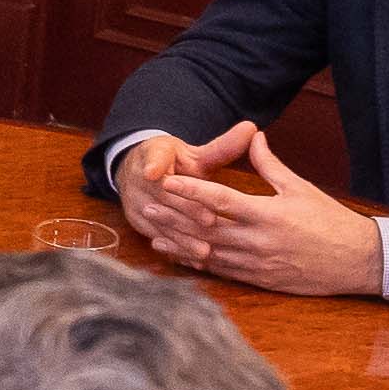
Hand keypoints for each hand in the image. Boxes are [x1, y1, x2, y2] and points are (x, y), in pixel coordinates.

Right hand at [107, 133, 219, 264]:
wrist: (139, 173)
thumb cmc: (175, 163)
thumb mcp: (195, 153)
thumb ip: (223, 146)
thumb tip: (252, 128)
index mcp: (152, 155)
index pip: (153, 159)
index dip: (155, 166)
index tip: (155, 173)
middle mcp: (138, 180)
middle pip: (162, 197)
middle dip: (185, 210)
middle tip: (210, 221)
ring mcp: (136, 204)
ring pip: (160, 222)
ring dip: (182, 237)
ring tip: (205, 250)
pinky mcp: (139, 224)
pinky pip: (159, 238)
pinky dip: (178, 250)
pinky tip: (196, 261)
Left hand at [143, 123, 388, 295]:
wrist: (357, 262)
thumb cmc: (331, 221)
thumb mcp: (300, 189)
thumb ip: (270, 165)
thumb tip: (254, 136)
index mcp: (267, 215)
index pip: (219, 201)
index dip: (190, 191)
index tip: (167, 182)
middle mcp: (258, 242)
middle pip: (205, 230)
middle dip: (175, 219)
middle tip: (147, 207)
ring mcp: (257, 264)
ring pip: (209, 254)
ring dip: (180, 244)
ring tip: (153, 234)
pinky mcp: (259, 281)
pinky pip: (222, 272)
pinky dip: (199, 264)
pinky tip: (182, 256)